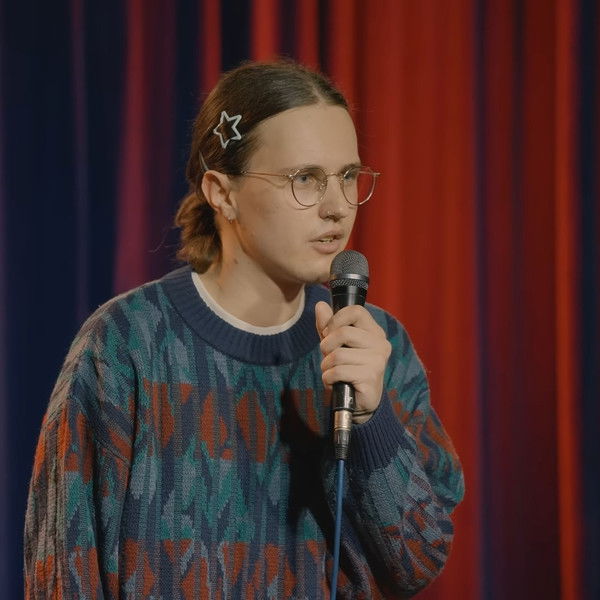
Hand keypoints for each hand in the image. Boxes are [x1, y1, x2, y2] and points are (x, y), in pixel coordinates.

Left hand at [315, 301, 391, 422]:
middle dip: (326, 346)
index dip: (335, 319)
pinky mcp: (370, 377)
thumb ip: (328, 326)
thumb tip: (320, 305)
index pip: (355, 310)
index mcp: (374, 332)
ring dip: (326, 366)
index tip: (328, 332)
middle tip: (328, 357)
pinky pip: (338, 371)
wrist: (359, 402)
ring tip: (332, 372)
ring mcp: (377, 361)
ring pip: (338, 354)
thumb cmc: (348, 369)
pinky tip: (334, 382)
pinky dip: (328, 378)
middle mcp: (380, 344)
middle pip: (343, 332)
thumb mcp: (336, 345)